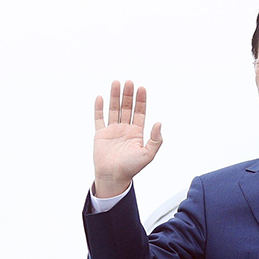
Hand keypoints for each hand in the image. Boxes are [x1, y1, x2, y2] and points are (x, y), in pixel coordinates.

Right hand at [93, 80, 162, 197]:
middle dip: (128, 95)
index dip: (141, 101)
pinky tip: (100, 97)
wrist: (113, 176)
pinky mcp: (100, 134)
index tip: (141, 88)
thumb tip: (159, 123)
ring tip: (116, 83)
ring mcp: (112, 131)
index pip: (140, 113)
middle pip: (127, 108)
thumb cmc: (131, 168)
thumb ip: (155, 139)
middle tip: (129, 82)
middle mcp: (125, 129)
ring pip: (114, 110)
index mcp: (137, 133)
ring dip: (115, 97)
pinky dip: (99, 108)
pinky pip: (99, 118)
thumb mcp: (148, 154)